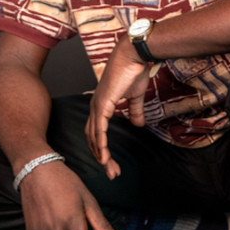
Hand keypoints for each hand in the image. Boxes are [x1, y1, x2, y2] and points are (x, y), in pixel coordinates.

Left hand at [85, 35, 150, 178]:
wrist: (134, 56)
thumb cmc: (133, 71)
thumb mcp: (135, 96)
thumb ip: (134, 111)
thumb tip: (137, 124)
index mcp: (100, 105)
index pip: (97, 132)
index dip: (103, 148)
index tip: (113, 163)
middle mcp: (95, 107)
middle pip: (92, 138)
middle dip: (102, 157)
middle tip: (112, 173)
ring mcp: (97, 105)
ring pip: (95, 137)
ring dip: (102, 155)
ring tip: (110, 170)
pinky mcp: (103, 104)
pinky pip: (99, 129)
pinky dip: (101, 143)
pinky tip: (104, 156)